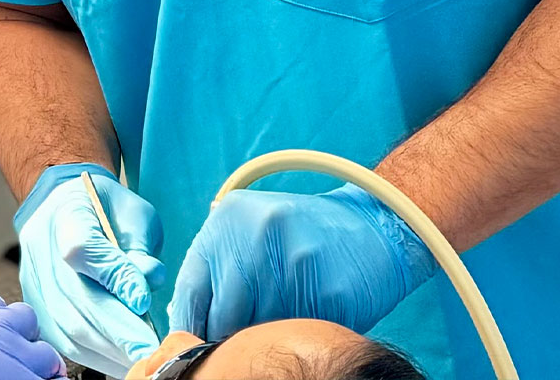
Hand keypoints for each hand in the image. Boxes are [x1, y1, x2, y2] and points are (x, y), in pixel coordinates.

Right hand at [14, 164, 165, 374]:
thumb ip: (140, 250)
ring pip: (69, 327)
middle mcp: (42, 250)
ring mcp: (34, 282)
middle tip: (153, 351)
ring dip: (109, 350)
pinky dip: (96, 356)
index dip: (114, 277)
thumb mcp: (132, 214)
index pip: (85, 250)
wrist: (60, 205)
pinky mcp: (35, 307)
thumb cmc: (104, 209)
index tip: (143, 301)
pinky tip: (121, 360)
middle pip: (77, 299)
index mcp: (67, 215)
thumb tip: (142, 293)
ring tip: (144, 360)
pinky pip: (63, 340)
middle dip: (120, 331)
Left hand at [167, 184, 435, 340]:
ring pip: (255, 330)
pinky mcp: (328, 297)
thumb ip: (217, 263)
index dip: (188, 320)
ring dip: (256, 339)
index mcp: (231, 217)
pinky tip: (291, 329)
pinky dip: (287, 339)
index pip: (192, 286)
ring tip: (264, 333)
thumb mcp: (249, 227)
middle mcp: (258, 237)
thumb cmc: (301, 232)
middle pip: (221, 314)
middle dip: (220, 332)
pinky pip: (293, 334)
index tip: (189, 340)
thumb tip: (186, 317)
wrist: (372, 227)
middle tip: (227, 343)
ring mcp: (295, 267)